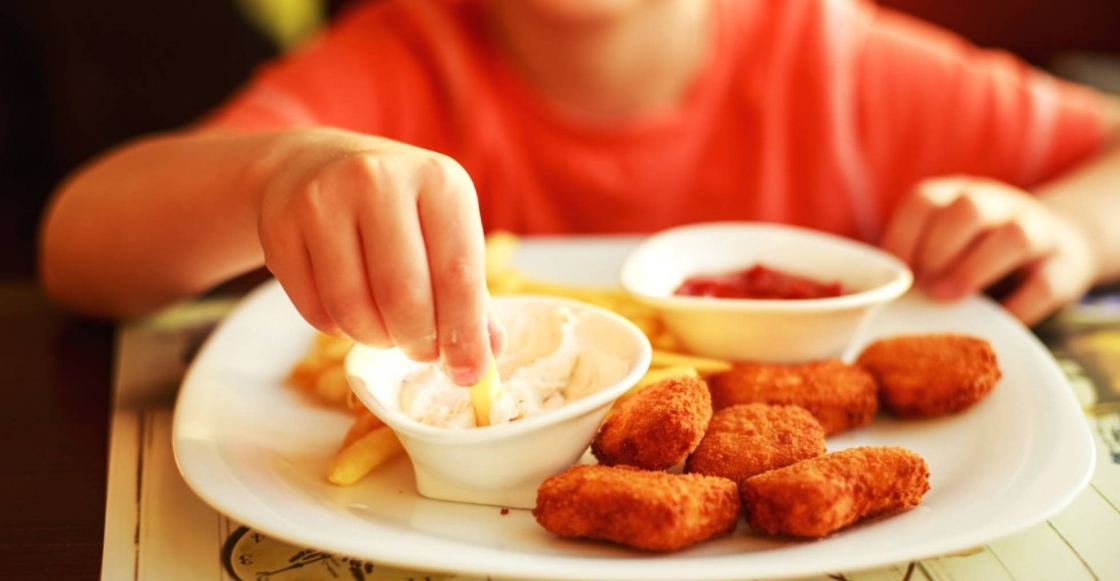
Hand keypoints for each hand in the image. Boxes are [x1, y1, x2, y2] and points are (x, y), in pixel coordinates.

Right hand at [255, 128, 501, 384]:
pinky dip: (339, 328)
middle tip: (423, 353)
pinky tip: (351, 311)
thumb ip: (470, 293)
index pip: (458, 274)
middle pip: (404, 296)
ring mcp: (323, 200)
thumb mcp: (445, 229)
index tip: (467, 374)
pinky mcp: (280, 227)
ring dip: (376, 339)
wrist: (318, 166)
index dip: (464, 335)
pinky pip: (315, 310)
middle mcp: (379, 179)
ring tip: (387, 331)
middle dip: (418, 342)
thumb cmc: (399, 209)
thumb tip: (482, 358)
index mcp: (438, 180)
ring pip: (353, 308)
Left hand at [879, 176, 1096, 325]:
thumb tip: (870, 295)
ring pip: (1014, 237)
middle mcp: (998, 204)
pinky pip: (1046, 283)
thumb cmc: (977, 250)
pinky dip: (1019, 305)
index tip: (894, 273)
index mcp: (958, 195)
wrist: (1058, 244)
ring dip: (975, 269)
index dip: (902, 236)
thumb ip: (915, 257)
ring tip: (948, 297)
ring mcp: (1037, 230)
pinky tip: (995, 319)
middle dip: (939, 249)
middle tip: (923, 287)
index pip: (924, 200)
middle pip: (968, 209)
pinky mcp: (1066, 265)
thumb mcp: (946, 239)